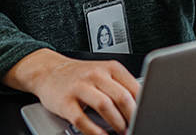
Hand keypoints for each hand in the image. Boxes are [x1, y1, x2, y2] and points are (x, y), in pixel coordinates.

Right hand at [4, 49, 139, 134]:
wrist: (48, 70)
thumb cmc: (79, 75)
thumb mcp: (103, 73)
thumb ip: (121, 86)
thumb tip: (141, 106)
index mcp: (110, 67)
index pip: (134, 87)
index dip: (144, 105)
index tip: (148, 115)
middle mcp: (96, 74)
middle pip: (121, 97)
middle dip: (132, 117)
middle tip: (137, 126)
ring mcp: (79, 87)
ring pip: (104, 106)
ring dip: (117, 123)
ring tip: (123, 132)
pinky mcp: (65, 102)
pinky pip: (82, 120)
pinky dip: (94, 132)